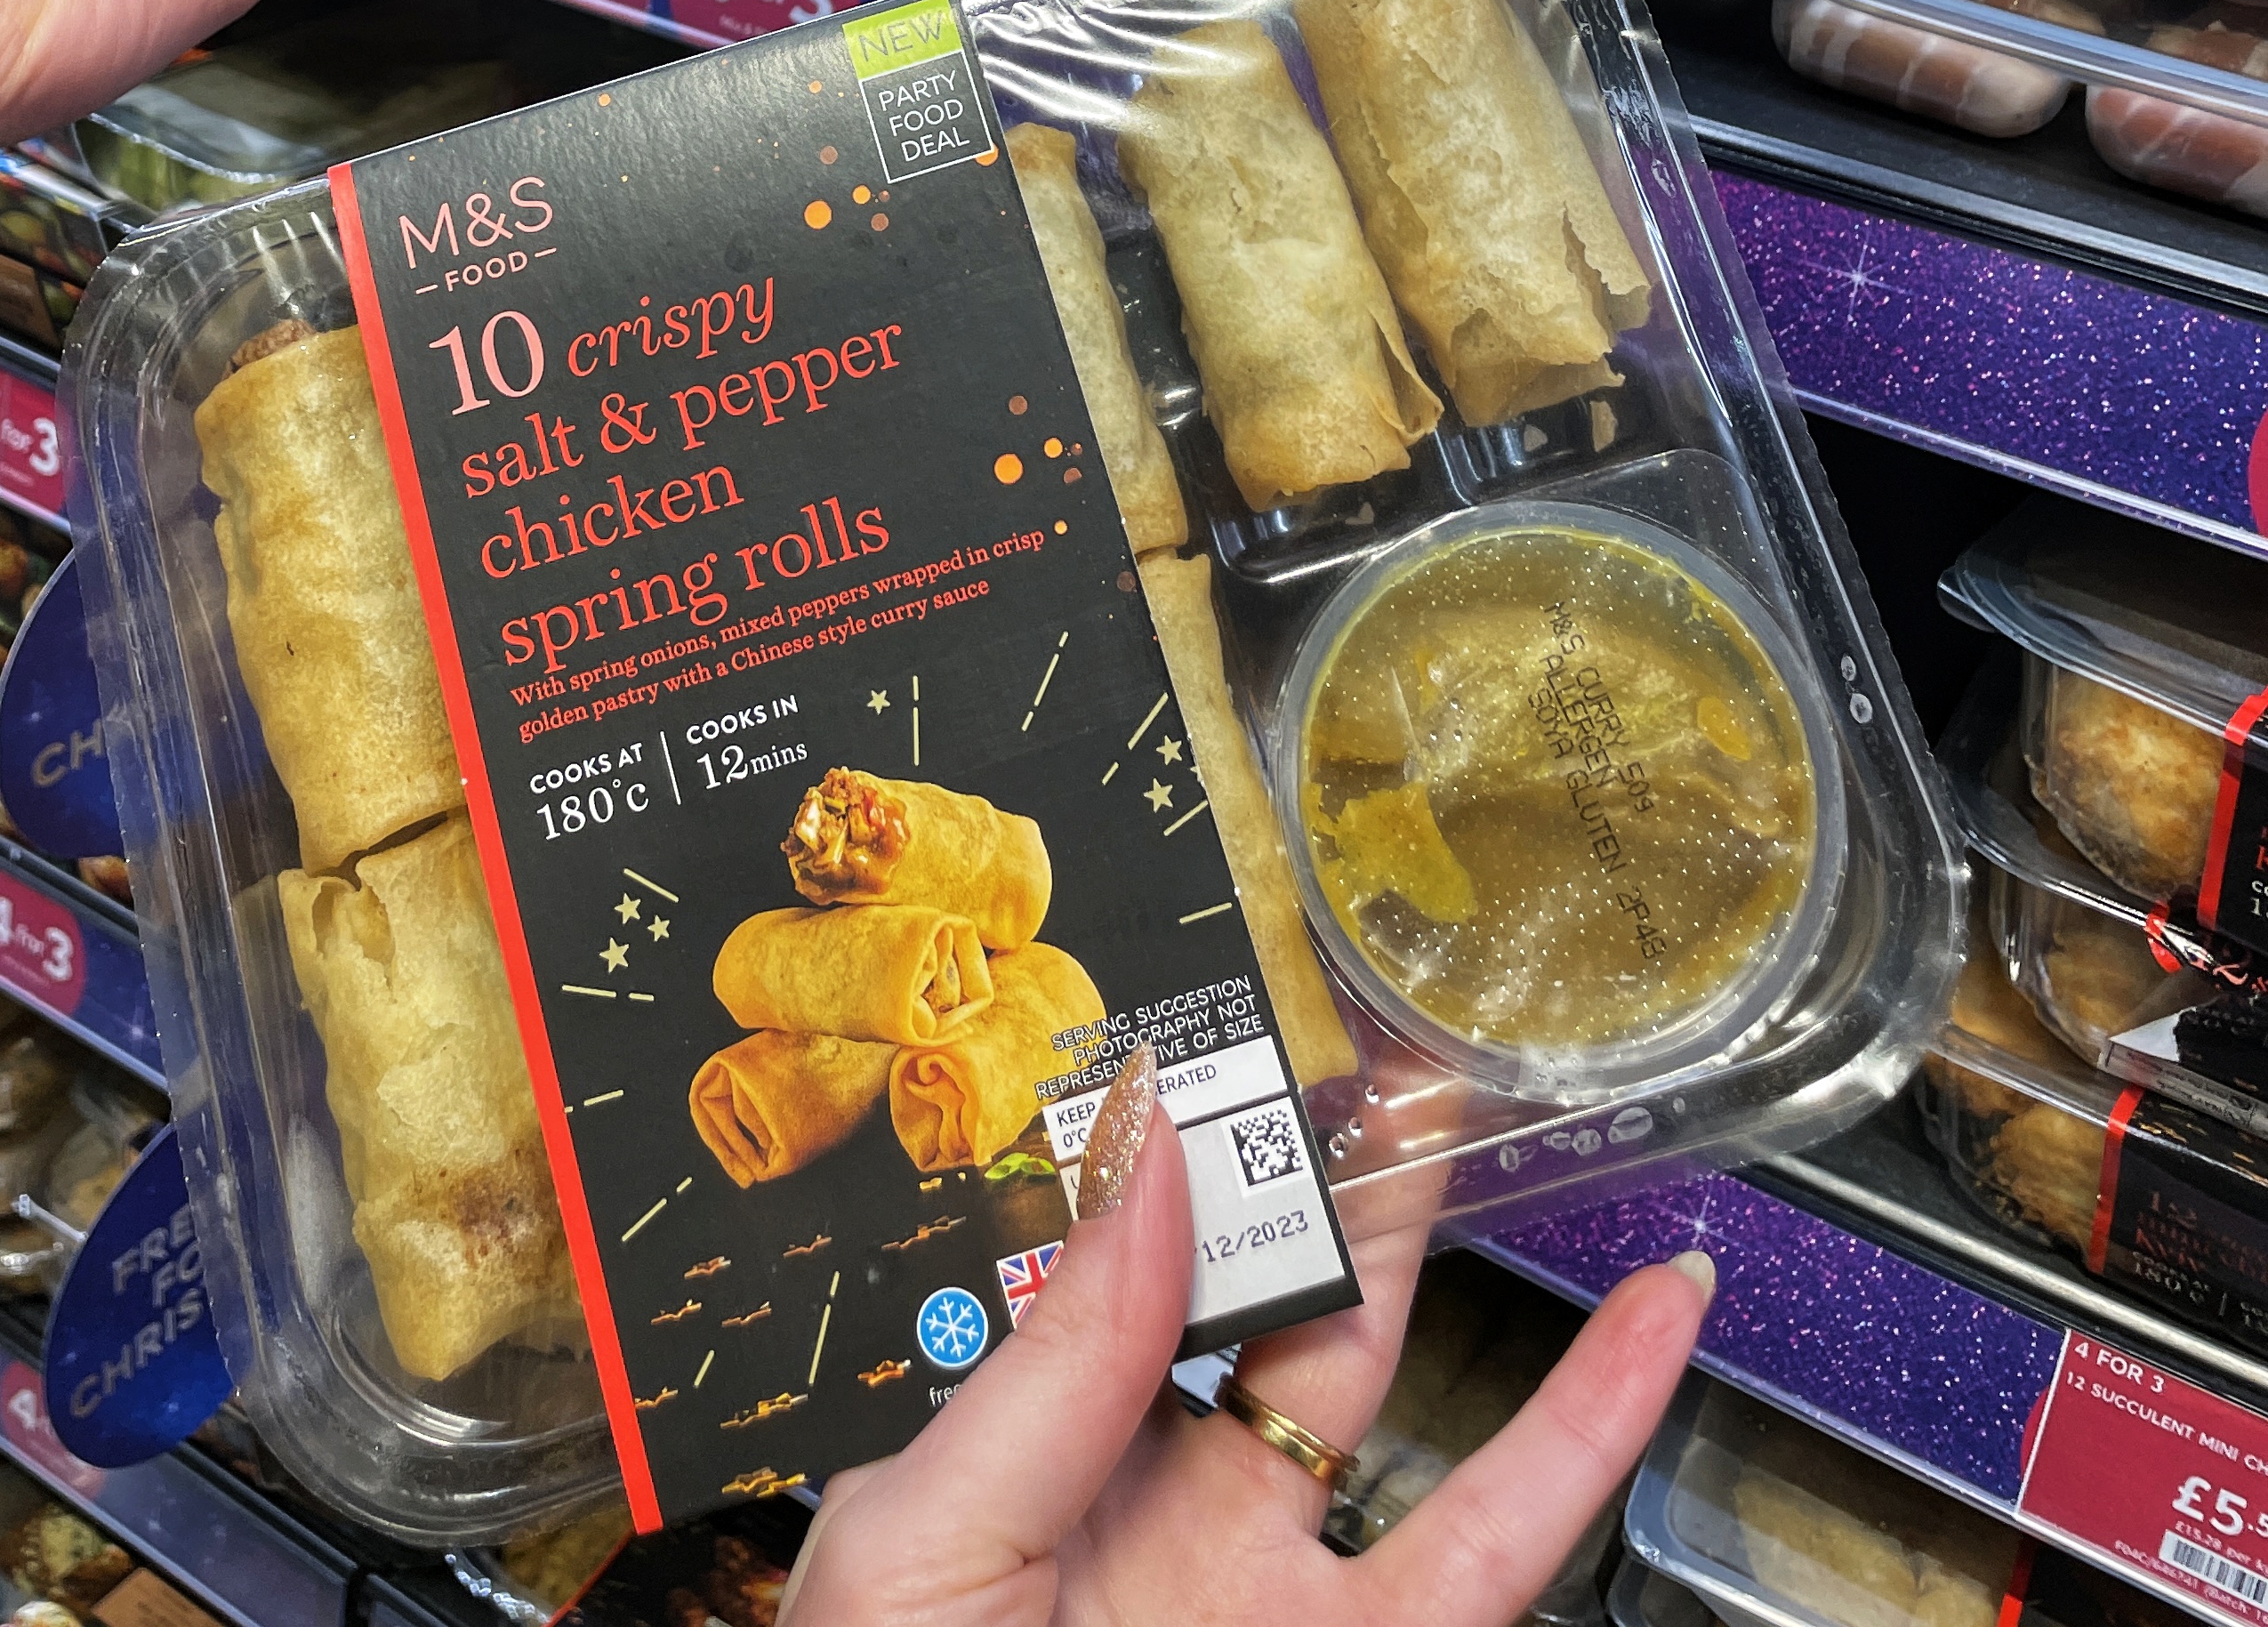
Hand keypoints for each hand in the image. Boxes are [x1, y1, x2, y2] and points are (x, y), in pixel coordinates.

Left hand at [777, 1051, 1710, 1626]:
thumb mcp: (924, 1545)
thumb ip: (1051, 1365)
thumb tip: (1144, 1155)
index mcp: (1039, 1458)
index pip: (1117, 1256)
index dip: (1177, 1137)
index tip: (1227, 1011)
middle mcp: (1166, 1507)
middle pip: (1264, 1285)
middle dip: (1322, 1150)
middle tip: (1377, 1010)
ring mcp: (1280, 1587)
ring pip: (1395, 1377)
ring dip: (1450, 1238)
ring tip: (1511, 1092)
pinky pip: (1506, 1531)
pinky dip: (1595, 1421)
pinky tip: (1655, 1314)